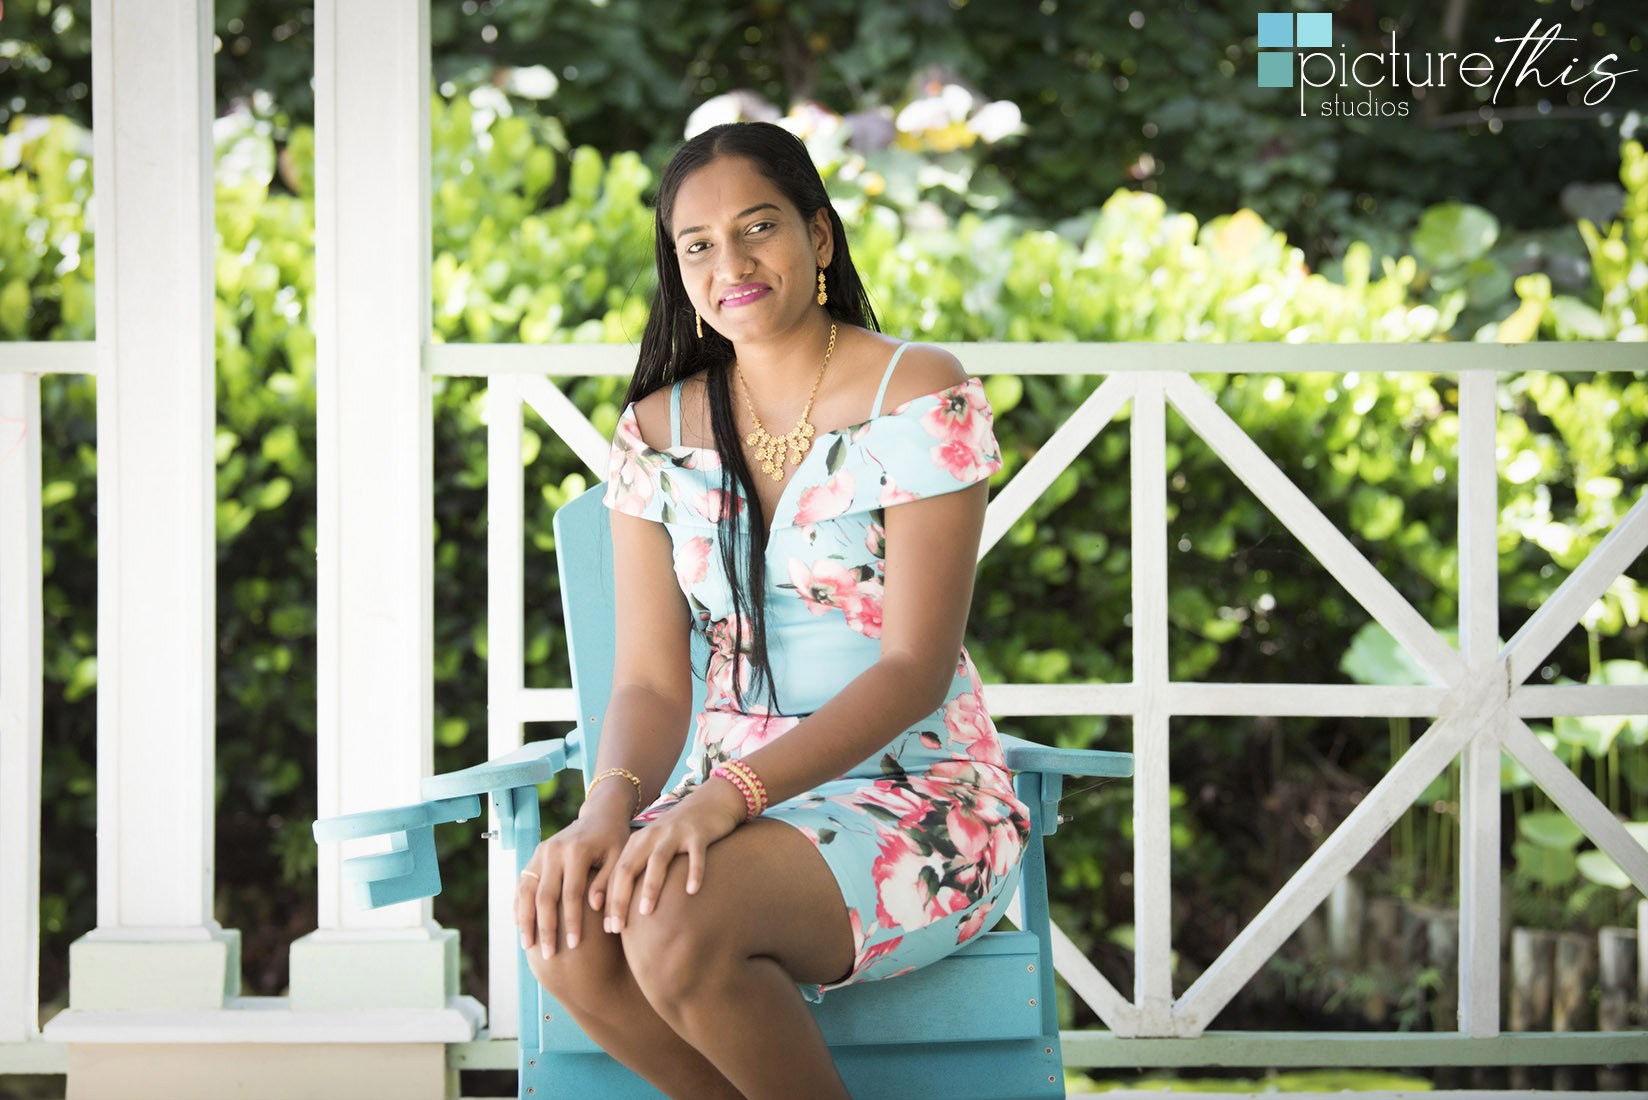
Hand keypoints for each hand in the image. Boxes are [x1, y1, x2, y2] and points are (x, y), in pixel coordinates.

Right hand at [515, 807, 631, 958]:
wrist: (600, 814)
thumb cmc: (615, 840)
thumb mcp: (619, 859)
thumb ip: (609, 884)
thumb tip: (597, 911)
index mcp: (576, 851)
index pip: (571, 894)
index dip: (571, 922)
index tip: (573, 946)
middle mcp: (554, 850)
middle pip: (544, 896)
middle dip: (546, 928)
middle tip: (549, 955)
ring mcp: (541, 852)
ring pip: (527, 891)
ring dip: (526, 920)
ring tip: (528, 946)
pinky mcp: (535, 855)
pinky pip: (522, 883)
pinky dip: (518, 904)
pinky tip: (519, 925)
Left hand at [602, 775, 746, 933]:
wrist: (711, 801)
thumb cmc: (680, 834)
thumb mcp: (656, 847)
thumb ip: (642, 868)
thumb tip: (627, 908)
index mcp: (637, 842)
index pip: (616, 874)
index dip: (610, 901)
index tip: (608, 929)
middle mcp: (651, 836)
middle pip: (629, 868)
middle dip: (620, 898)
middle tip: (617, 928)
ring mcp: (675, 834)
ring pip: (657, 861)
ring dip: (650, 886)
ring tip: (646, 912)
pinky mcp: (698, 833)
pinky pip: (695, 855)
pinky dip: (693, 872)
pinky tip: (692, 891)